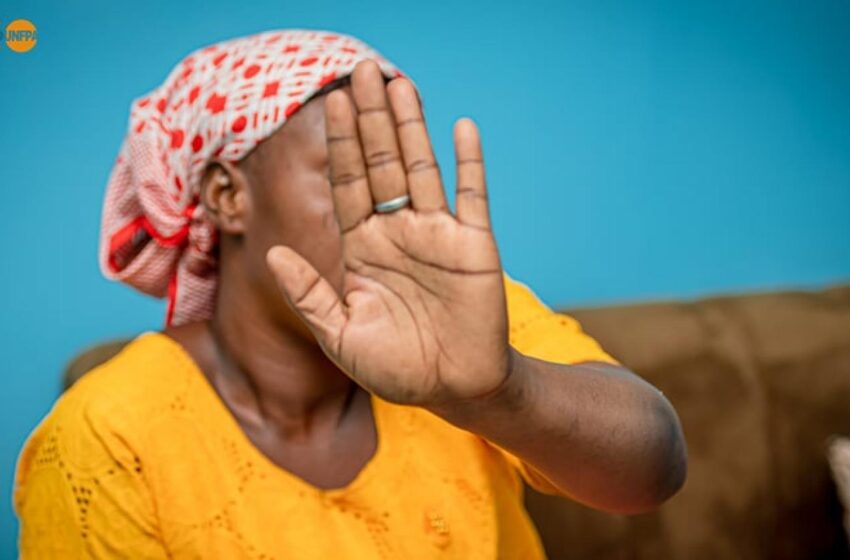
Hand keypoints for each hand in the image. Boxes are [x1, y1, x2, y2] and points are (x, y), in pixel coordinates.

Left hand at [267, 59, 508, 406]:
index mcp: (363, 247)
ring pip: (421, 169)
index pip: (348, 184)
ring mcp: (437, 234)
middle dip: (370, 119)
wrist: (454, 388)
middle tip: (363, 71)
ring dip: (411, 127)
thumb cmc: (395, 368)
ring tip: (398, 85)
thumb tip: (272, 253)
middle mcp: (397, 231)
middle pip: (381, 163)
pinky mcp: (474, 245)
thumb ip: (309, 294)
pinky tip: (462, 127)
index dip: (339, 144)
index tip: (329, 102)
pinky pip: (472, 196)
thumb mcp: (340, 335)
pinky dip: (469, 163)